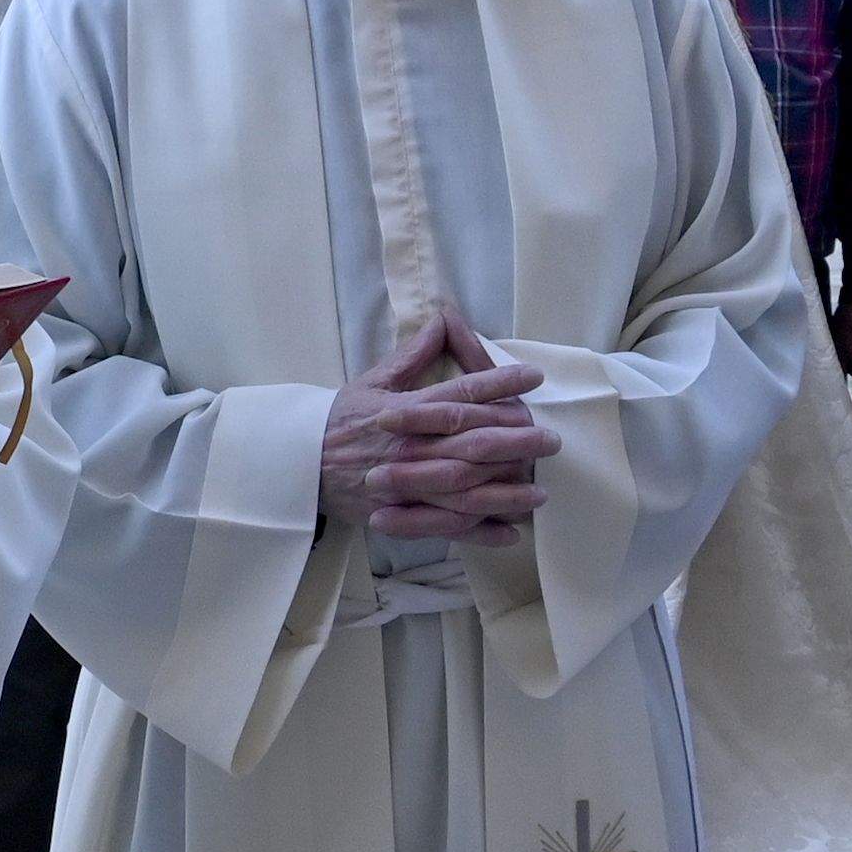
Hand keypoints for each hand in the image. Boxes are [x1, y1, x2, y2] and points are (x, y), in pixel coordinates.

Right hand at [317, 315, 554, 537]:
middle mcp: (409, 448)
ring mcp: (405, 486)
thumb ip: (414, 353)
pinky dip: (478, 533)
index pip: (459, 393)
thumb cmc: (341, 421)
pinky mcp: (400, 515)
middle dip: (516, 442)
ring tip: (541, 493)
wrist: (299, 465)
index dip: (499, 383)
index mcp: (406, 410)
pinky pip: (445, 527)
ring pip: (464, 490)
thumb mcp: (374, 381)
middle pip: (471, 443)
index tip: (534, 377)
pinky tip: (510, 533)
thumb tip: (443, 318)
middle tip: (552, 441)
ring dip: (505, 493)